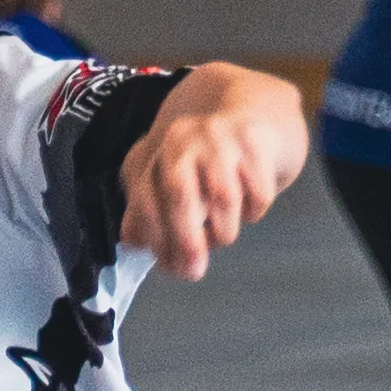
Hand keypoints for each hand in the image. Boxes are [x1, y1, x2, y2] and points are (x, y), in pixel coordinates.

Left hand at [119, 69, 306, 278]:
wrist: (250, 118)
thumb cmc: (204, 163)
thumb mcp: (166, 181)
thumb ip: (146, 214)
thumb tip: (132, 243)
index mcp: (156, 153)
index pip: (145, 199)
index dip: (155, 238)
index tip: (168, 269)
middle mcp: (183, 139)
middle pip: (180, 196)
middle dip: (186, 240)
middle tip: (194, 272)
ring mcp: (220, 137)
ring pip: (224, 199)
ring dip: (224, 231)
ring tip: (223, 235)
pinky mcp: (256, 140)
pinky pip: (258, 193)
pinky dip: (254, 212)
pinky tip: (248, 209)